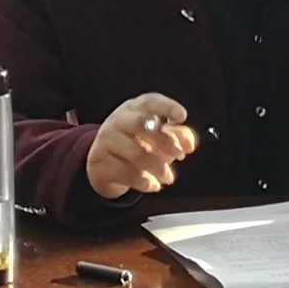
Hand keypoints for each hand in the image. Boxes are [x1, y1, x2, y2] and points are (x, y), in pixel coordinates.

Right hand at [86, 93, 200, 199]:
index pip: (150, 102)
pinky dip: (143, 181)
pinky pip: (125, 172)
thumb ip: (179, 137)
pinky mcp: (99, 160)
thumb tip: (189, 145)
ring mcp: (106, 139)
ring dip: (157, 167)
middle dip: (163, 140)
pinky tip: (152, 185)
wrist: (104, 164)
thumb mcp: (159, 137)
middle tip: (179, 155)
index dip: (167, 107)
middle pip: (139, 123)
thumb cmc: (137, 143)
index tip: (181, 117)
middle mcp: (119, 120)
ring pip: (134, 152)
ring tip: (168, 177)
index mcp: (136, 109)